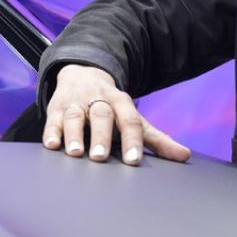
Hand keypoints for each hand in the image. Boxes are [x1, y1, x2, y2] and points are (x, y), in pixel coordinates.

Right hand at [42, 64, 190, 164]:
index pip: (129, 121)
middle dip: (100, 136)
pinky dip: (52, 132)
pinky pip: (52, 119)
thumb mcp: (134, 118)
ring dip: (74, 134)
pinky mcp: (56, 108)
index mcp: (122, 103)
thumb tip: (184, 156)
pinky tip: (52, 145)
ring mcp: (76, 103)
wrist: (83, 75)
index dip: (132, 140)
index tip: (132, 161)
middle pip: (102, 116)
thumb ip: (157, 139)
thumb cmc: (113, 107)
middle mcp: (99, 101)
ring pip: (75, 116)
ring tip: (75, 153)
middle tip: (100, 158)